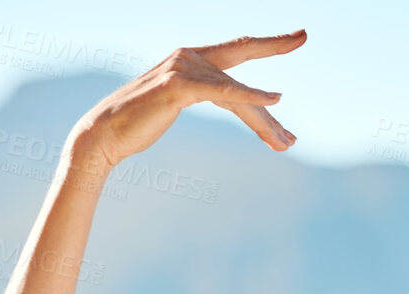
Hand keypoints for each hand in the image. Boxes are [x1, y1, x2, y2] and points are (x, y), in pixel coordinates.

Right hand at [73, 31, 306, 166]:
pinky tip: (274, 100)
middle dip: (275, 45)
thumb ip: (204, 95)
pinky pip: (224, 93)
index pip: (237, 50)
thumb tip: (228, 100)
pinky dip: (250, 97)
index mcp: (190, 59)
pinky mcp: (180, 86)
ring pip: (237, 92)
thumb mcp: (176, 105)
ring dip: (265, 121)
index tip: (296, 37)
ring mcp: (184, 68)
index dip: (267, 42)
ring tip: (288, 142)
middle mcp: (189, 56)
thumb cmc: (139, 124)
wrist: (105, 134)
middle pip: (241, 56)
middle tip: (304, 36)